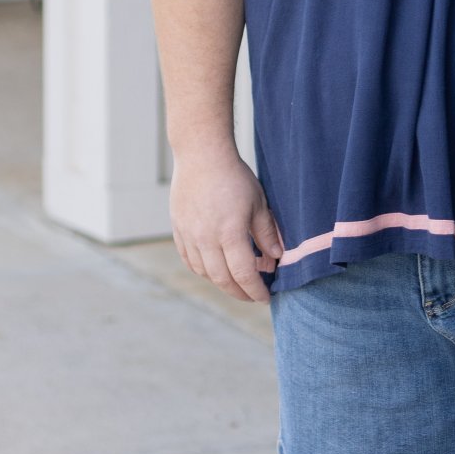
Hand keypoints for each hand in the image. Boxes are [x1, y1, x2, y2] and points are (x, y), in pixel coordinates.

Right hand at [169, 148, 284, 302]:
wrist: (201, 156)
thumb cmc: (234, 176)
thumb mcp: (258, 202)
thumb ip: (266, 233)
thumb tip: (276, 257)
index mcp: (230, 233)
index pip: (244, 274)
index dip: (255, 290)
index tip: (265, 297)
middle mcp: (206, 239)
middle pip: (222, 279)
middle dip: (240, 293)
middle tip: (253, 295)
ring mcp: (189, 235)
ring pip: (205, 272)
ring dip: (221, 282)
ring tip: (236, 282)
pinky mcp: (178, 230)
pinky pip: (190, 260)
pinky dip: (203, 270)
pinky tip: (214, 269)